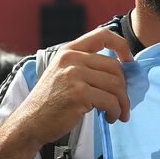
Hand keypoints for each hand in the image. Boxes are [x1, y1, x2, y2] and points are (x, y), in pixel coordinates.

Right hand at [10, 26, 132, 144]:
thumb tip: (123, 67)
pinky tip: (110, 118)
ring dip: (122, 103)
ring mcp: (74, 75)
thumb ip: (86, 65)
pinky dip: (116, 111)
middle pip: (115, 67)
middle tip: (123, 103)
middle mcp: (71, 59)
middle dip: (124, 88)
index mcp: (70, 51)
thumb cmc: (51, 102)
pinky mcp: (78, 93)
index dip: (122, 46)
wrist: (30, 123)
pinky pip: (111, 101)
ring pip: (116, 85)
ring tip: (118, 113)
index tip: (129, 61)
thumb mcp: (63, 73)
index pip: (103, 35)